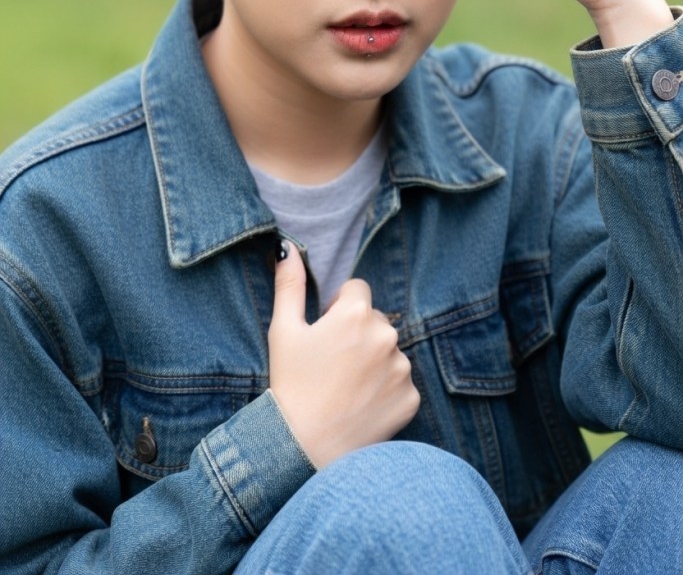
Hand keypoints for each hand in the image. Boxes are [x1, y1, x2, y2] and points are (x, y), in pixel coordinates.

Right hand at [268, 243, 419, 468]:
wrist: (304, 447)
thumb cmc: (290, 384)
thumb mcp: (283, 330)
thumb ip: (290, 284)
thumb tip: (289, 248)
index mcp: (356, 313)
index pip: (357, 290)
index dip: (338, 309)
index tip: (324, 333)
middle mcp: (386, 335)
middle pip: (374, 320)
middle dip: (357, 334)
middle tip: (331, 364)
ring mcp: (402, 368)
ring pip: (388, 351)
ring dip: (372, 361)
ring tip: (344, 387)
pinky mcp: (411, 398)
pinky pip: (399, 382)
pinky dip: (384, 390)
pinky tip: (360, 404)